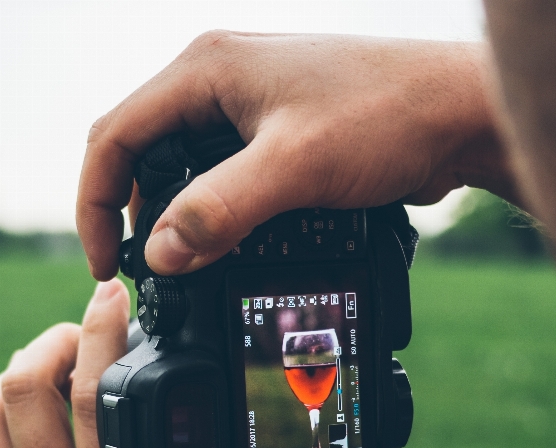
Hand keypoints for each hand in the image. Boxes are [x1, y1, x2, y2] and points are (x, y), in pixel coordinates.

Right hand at [77, 33, 516, 279]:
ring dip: (171, 216)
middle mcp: (217, 80)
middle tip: (144, 271)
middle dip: (129, 213)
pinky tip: (222, 243)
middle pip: (138, 150)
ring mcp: (245, 104)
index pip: (114, 135)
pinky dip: (208, 212)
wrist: (461, 112)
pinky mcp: (271, 131)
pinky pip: (216, 174)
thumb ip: (219, 210)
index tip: (108, 263)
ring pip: (177, 165)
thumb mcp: (294, 166)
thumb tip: (159, 254)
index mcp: (205, 69)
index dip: (95, 203)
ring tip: (181, 265)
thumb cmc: (389, 114)